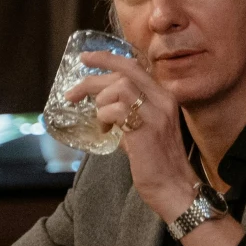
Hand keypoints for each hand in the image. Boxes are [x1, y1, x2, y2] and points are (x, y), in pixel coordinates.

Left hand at [68, 50, 196, 221]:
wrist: (174, 187)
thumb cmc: (158, 163)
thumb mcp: (147, 129)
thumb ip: (130, 113)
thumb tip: (103, 107)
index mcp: (165, 97)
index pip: (135, 66)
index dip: (108, 59)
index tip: (86, 58)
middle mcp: (163, 100)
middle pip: (124, 72)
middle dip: (92, 79)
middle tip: (72, 93)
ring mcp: (156, 114)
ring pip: (119, 88)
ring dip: (101, 104)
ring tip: (102, 123)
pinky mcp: (146, 130)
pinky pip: (115, 111)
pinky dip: (104, 119)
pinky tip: (107, 132)